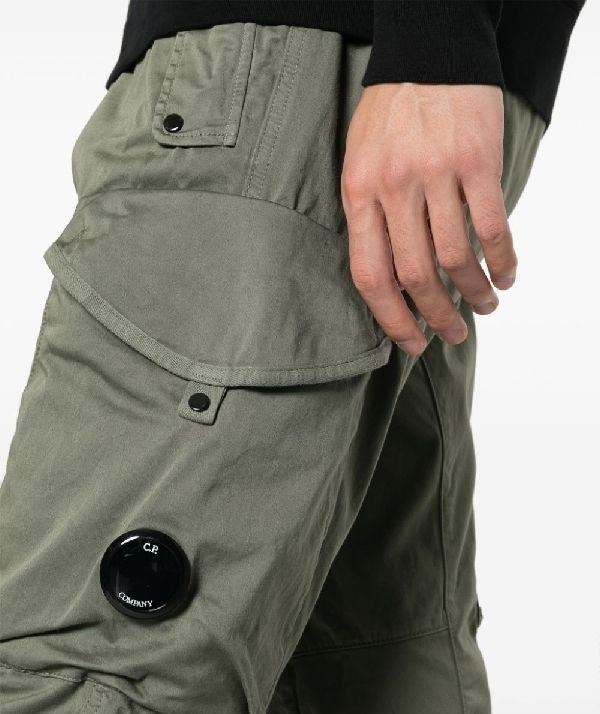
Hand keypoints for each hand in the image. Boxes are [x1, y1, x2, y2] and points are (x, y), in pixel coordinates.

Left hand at [342, 83, 512, 355]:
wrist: (428, 49)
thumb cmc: (389, 113)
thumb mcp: (358, 162)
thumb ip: (370, 217)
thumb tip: (392, 277)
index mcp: (359, 193)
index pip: (370, 275)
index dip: (390, 319)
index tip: (410, 342)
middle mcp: (395, 187)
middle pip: (416, 275)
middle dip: (436, 316)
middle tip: (453, 334)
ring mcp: (437, 174)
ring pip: (456, 257)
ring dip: (474, 292)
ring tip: (485, 307)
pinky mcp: (477, 160)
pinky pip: (492, 225)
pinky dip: (502, 259)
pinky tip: (506, 274)